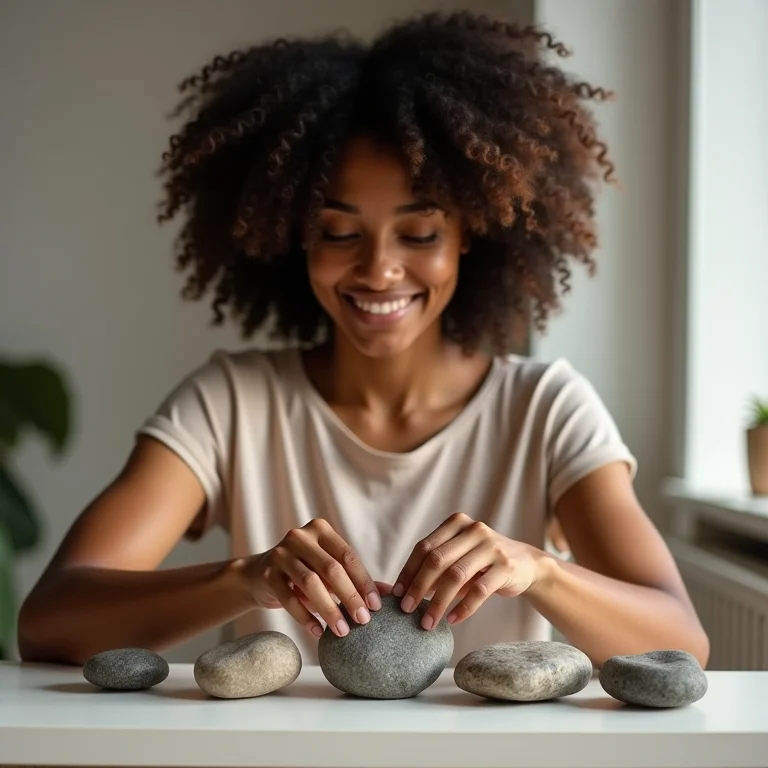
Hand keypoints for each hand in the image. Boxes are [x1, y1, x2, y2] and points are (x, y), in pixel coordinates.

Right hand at [245, 518, 381, 637]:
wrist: (258, 575)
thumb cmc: (303, 572)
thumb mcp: (328, 571)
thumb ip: (356, 579)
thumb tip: (390, 593)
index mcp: (320, 530)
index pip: (348, 556)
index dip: (363, 581)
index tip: (376, 606)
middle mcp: (300, 537)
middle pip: (331, 569)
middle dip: (350, 597)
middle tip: (363, 620)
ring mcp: (280, 553)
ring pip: (310, 583)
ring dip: (329, 609)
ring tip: (343, 630)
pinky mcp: (266, 574)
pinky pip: (289, 598)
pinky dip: (306, 617)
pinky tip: (318, 632)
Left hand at [393, 513, 550, 629]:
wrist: (526, 564)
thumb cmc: (482, 563)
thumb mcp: (457, 559)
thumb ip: (433, 569)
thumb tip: (397, 590)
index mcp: (456, 524)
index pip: (424, 547)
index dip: (408, 571)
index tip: (397, 594)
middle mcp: (473, 530)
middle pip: (437, 560)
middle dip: (418, 587)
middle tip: (406, 610)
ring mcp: (491, 546)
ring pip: (456, 576)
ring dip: (438, 603)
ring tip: (428, 622)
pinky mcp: (506, 566)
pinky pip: (479, 590)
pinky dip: (463, 608)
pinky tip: (452, 620)